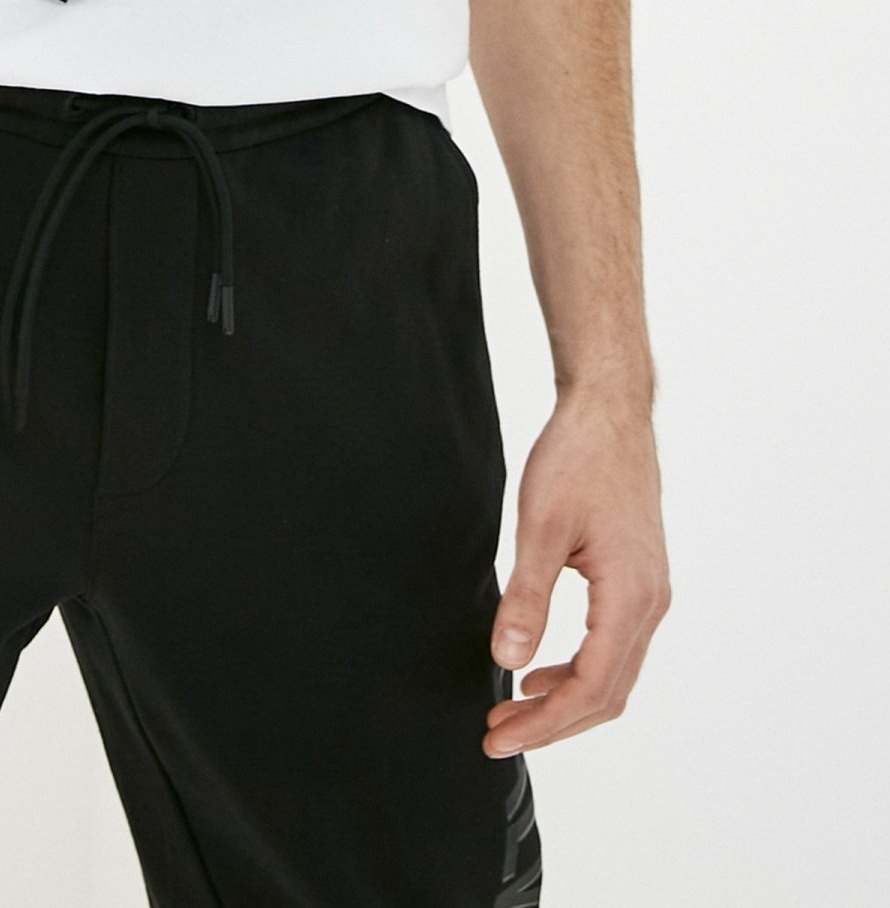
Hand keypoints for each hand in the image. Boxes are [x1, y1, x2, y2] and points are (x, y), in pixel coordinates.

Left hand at [485, 390, 669, 758]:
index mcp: (631, 597)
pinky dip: (579, 670)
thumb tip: (507, 660)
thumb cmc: (576, 459)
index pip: (591, 688)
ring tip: (513, 707)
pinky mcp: (640, 580)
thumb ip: (526, 597)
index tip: (499, 737)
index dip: (544, 722)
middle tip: (498, 734)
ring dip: (565, 699)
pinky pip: (615, 646)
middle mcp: (651, 604)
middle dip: (552, 722)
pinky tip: (540, 667)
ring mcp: (650, 593)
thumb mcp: (540, 527)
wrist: (609, 412)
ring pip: (614, 674)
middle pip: (608, 694)